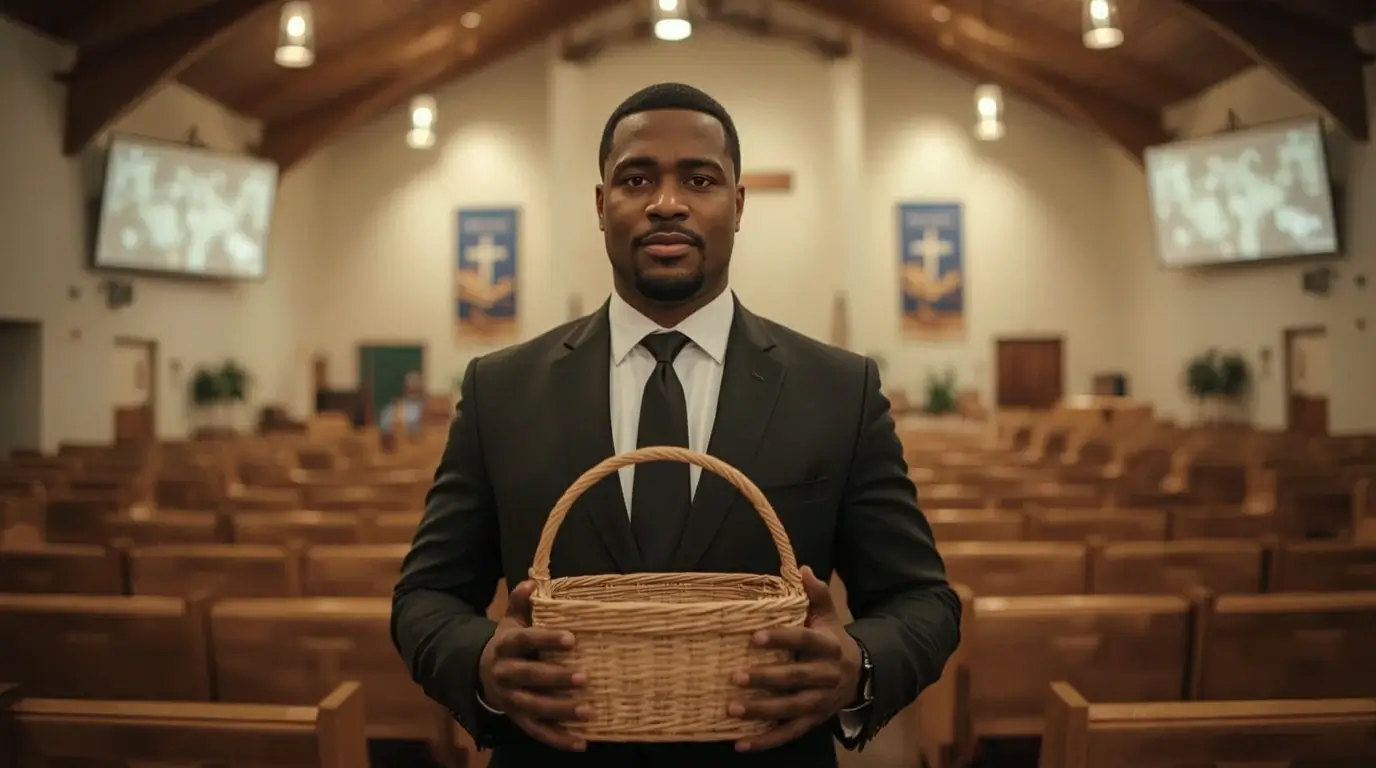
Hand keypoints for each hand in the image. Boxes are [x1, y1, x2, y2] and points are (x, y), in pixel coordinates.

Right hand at [478, 580, 590, 750]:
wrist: (482, 674)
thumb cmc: (509, 643)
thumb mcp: (510, 622)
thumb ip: (521, 603)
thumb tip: (530, 581)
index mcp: (505, 647)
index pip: (525, 642)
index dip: (547, 639)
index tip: (572, 638)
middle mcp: (506, 675)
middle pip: (530, 677)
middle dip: (557, 678)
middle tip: (585, 677)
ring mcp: (512, 700)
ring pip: (535, 707)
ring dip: (562, 711)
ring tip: (589, 711)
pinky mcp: (519, 719)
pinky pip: (537, 732)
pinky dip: (558, 739)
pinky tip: (581, 743)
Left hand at [728, 566, 862, 751]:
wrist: (859, 676)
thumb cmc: (832, 641)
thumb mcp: (828, 616)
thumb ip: (816, 594)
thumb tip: (802, 568)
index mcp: (828, 647)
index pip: (803, 641)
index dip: (779, 638)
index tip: (753, 636)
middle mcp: (826, 676)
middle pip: (795, 678)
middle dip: (765, 678)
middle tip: (735, 676)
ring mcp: (820, 703)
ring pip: (790, 709)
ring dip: (761, 711)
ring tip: (731, 709)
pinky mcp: (812, 721)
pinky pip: (789, 733)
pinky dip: (765, 741)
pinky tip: (740, 743)